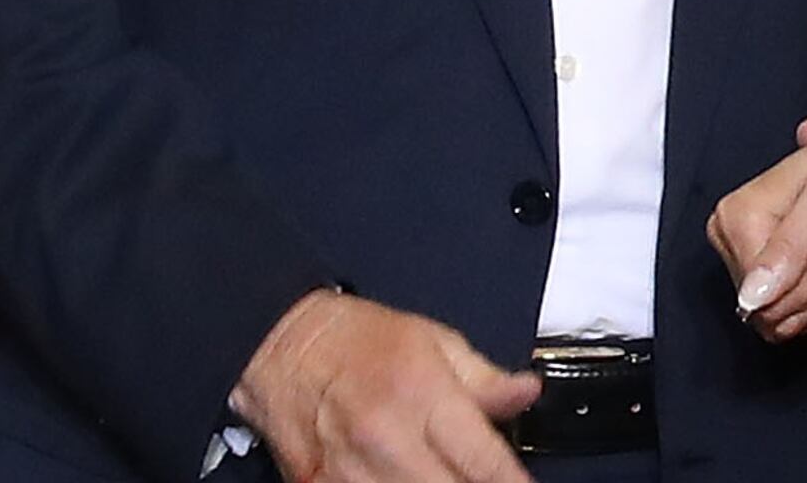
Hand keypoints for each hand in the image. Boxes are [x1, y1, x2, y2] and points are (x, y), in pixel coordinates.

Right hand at [231, 293, 537, 482]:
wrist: (279, 342)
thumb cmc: (356, 339)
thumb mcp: (434, 341)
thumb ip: (484, 378)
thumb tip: (526, 393)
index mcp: (422, 394)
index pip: (485, 461)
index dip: (512, 482)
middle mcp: (386, 437)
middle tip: (483, 479)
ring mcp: (350, 470)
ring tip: (441, 471)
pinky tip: (402, 475)